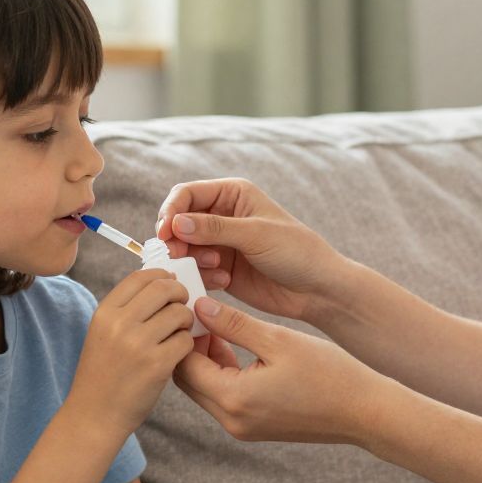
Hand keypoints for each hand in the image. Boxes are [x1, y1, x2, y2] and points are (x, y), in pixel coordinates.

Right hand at [73, 269, 196, 433]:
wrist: (94, 415)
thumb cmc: (103, 374)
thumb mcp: (103, 333)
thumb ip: (127, 309)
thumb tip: (163, 282)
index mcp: (105, 313)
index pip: (140, 277)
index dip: (162, 276)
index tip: (171, 282)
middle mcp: (120, 324)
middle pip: (164, 289)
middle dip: (180, 294)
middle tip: (181, 306)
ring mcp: (138, 344)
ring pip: (179, 313)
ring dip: (185, 321)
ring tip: (178, 333)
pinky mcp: (157, 365)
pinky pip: (186, 340)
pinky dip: (186, 345)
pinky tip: (176, 354)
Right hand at [156, 178, 347, 324]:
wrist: (316, 288)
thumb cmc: (296, 251)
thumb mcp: (256, 235)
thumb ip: (215, 228)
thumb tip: (176, 223)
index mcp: (233, 194)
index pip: (187, 194)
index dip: (171, 211)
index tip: (165, 232)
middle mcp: (222, 216)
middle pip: (179, 222)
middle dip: (175, 239)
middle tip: (179, 255)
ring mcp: (220, 244)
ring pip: (184, 248)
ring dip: (191, 259)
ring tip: (216, 267)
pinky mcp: (220, 269)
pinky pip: (195, 270)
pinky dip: (202, 276)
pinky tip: (225, 281)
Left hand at [173, 298, 397, 445]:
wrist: (364, 412)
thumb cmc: (328, 373)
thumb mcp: (278, 340)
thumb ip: (234, 324)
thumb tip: (199, 307)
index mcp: (234, 398)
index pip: (185, 364)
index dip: (186, 333)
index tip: (195, 307)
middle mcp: (231, 420)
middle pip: (188, 380)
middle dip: (190, 348)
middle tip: (204, 315)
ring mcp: (241, 428)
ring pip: (204, 390)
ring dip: (206, 360)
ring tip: (222, 328)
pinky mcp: (253, 428)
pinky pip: (224, 399)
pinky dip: (223, 374)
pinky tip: (239, 349)